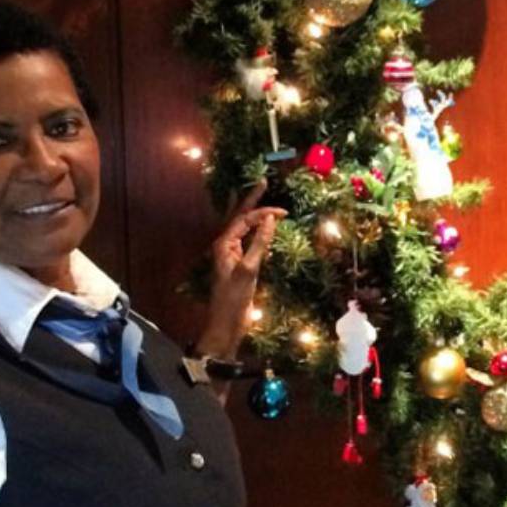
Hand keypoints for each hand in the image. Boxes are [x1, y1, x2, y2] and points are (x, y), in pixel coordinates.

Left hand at [194, 179, 286, 359]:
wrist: (226, 323)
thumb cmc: (234, 298)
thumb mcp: (249, 270)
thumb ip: (259, 243)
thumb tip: (270, 219)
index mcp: (224, 244)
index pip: (245, 220)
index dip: (263, 212)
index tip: (283, 212)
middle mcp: (226, 245)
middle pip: (239, 217)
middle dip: (251, 200)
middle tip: (262, 182)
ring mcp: (232, 255)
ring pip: (243, 227)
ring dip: (253, 213)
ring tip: (259, 197)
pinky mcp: (240, 264)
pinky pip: (248, 240)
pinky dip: (256, 230)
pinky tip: (261, 227)